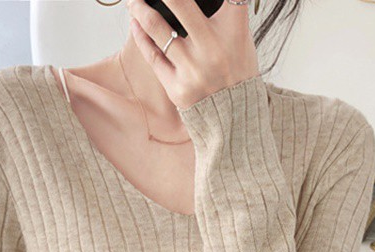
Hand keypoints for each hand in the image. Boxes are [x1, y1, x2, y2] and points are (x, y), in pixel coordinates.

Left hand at [126, 0, 259, 109]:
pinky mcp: (177, 87)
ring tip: (134, 1)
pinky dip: (141, 36)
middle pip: (180, 2)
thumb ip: (223, 12)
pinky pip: (152, 56)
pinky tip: (135, 23)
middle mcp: (212, 48)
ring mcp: (192, 69)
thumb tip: (192, 1)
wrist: (233, 117)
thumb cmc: (235, 70)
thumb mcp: (240, 37)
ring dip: (140, 8)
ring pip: (157, 27)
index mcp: (234, 30)